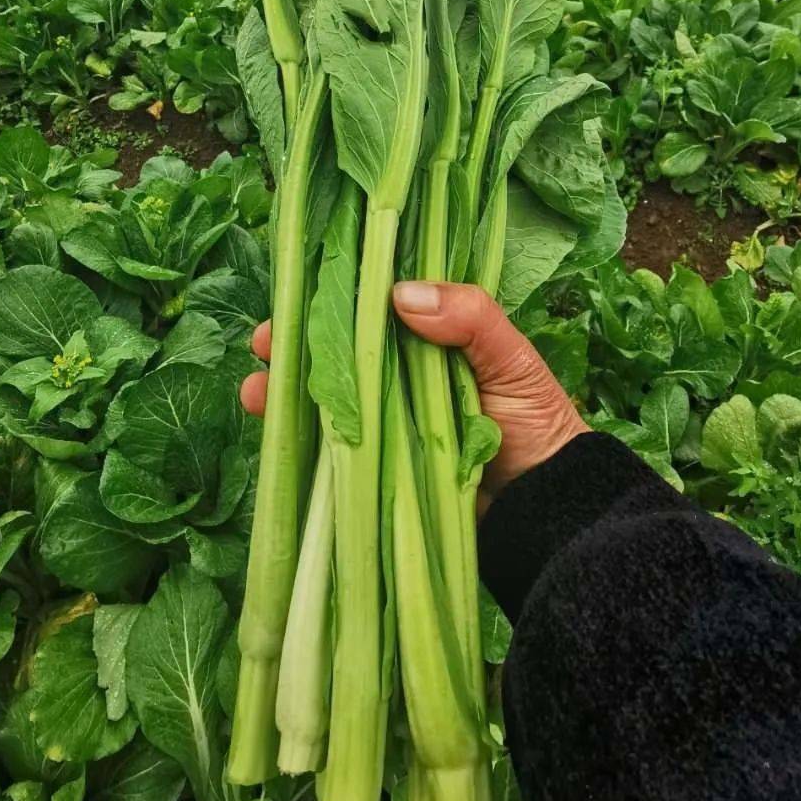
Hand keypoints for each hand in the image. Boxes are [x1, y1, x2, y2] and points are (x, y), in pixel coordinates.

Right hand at [240, 281, 586, 503]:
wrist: (546, 507)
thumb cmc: (537, 422)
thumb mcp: (512, 358)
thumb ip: (471, 318)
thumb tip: (400, 294)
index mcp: (431, 336)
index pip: (373, 304)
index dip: (333, 296)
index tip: (298, 293)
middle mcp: (400, 372)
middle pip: (336, 349)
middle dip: (294, 344)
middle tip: (263, 342)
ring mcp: (385, 419)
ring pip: (325, 395)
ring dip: (284, 391)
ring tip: (254, 393)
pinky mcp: (376, 464)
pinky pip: (330, 445)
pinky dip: (298, 439)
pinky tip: (271, 433)